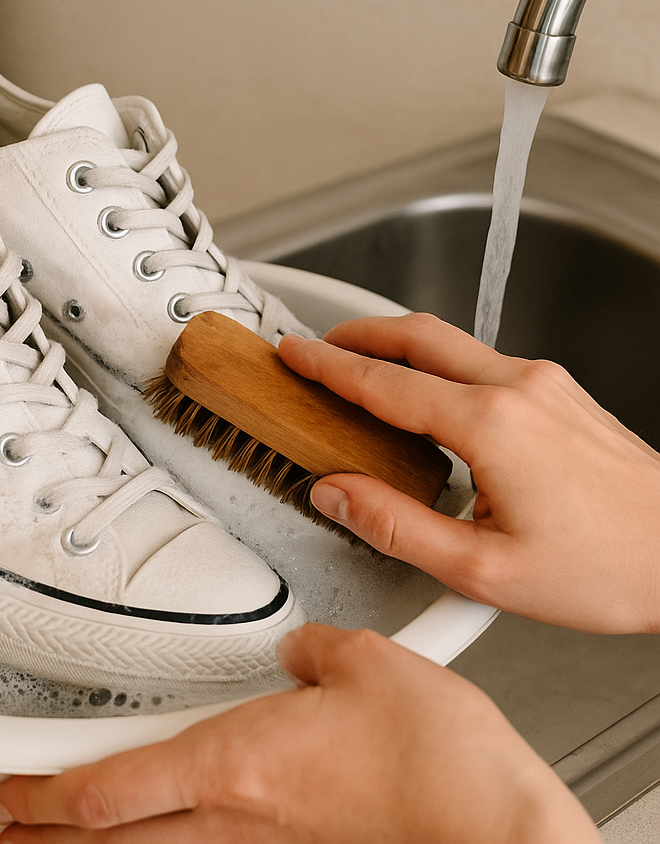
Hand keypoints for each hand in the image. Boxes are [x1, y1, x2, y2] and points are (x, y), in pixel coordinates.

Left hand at [0, 623, 597, 842]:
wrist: (496, 827)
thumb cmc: (438, 761)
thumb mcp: (369, 663)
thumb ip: (317, 650)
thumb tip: (300, 650)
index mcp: (236, 760)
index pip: (108, 785)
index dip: (42, 792)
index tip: (7, 791)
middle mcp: (239, 818)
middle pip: (113, 837)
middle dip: (46, 836)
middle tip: (7, 830)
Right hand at [278, 313, 659, 633]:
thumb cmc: (609, 567)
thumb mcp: (482, 570)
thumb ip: (395, 525)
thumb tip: (338, 492)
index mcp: (491, 425)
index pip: (384, 383)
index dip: (328, 366)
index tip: (295, 353)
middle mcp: (519, 387)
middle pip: (417, 335)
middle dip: (358, 334)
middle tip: (319, 345)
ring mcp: (545, 382)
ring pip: (452, 342)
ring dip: (398, 346)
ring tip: (364, 368)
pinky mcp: (560, 391)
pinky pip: (482, 359)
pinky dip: (437, 363)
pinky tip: (427, 392)